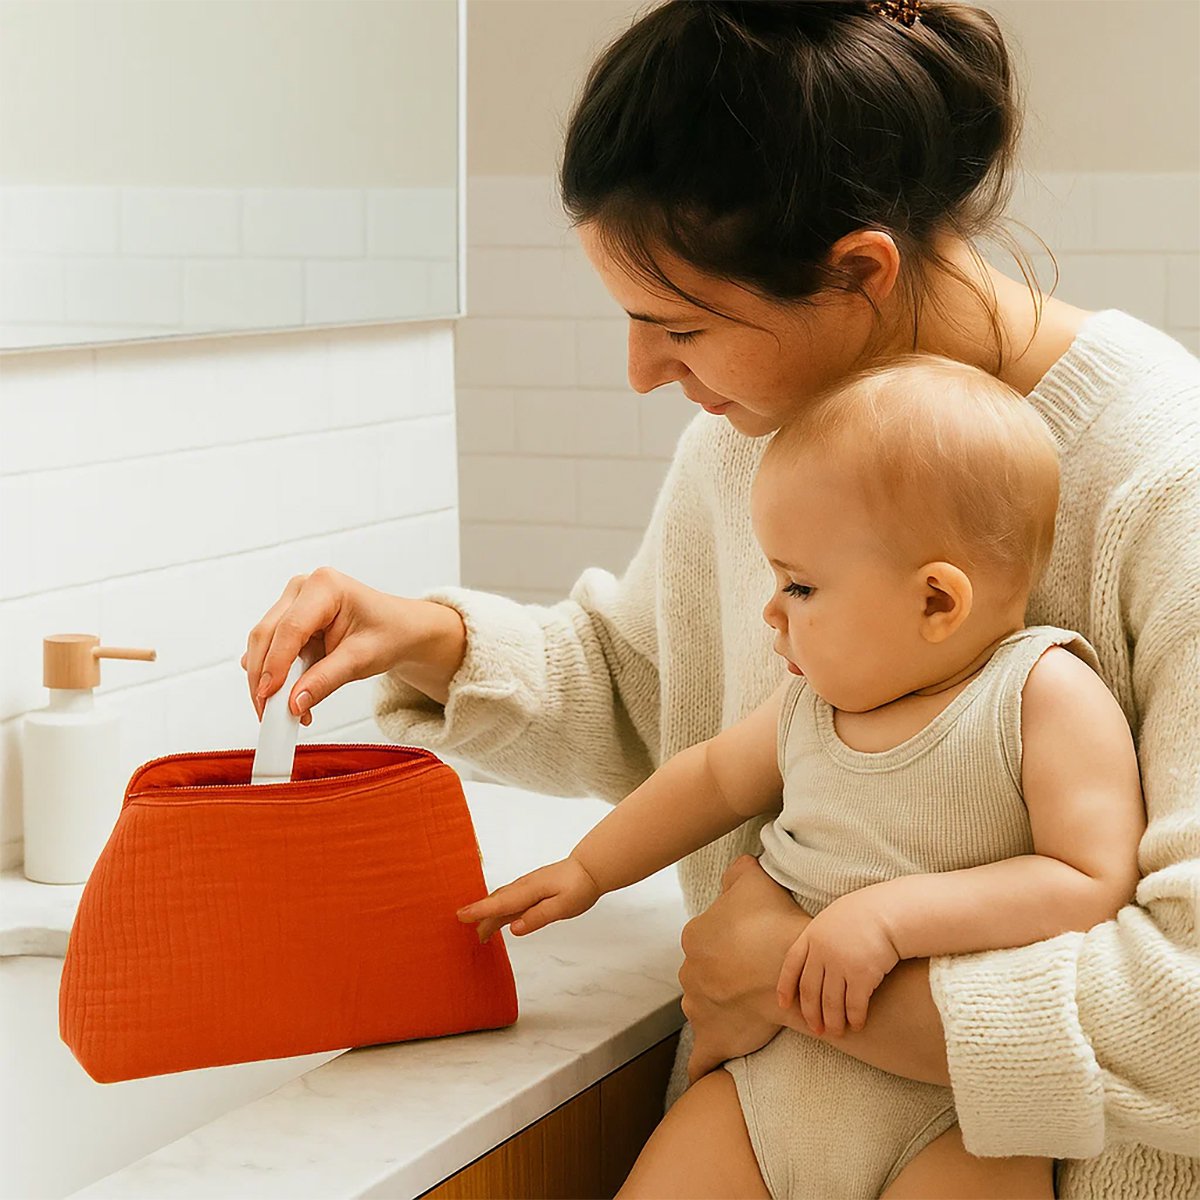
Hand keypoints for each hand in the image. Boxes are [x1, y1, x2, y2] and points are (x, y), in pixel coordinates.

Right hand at [242, 566, 426, 724]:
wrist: (400, 631)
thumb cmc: (388, 634)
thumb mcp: (362, 659)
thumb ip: (326, 680)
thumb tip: (294, 703)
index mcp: (325, 586)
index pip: (290, 629)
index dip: (276, 664)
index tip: (269, 696)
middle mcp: (303, 588)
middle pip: (267, 634)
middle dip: (263, 677)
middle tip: (268, 713)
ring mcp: (292, 602)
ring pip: (263, 644)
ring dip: (267, 680)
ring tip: (283, 710)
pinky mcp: (287, 620)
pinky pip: (270, 649)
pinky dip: (274, 675)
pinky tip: (286, 696)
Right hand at [456, 857, 601, 942]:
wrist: (590, 868)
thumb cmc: (579, 886)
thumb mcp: (563, 907)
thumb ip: (538, 917)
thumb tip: (514, 929)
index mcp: (529, 891)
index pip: (500, 904)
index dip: (479, 911)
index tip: (461, 916)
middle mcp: (524, 887)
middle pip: (497, 902)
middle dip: (479, 914)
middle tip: (462, 926)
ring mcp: (527, 886)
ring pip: (502, 900)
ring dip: (488, 911)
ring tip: (478, 928)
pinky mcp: (532, 887)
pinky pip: (510, 898)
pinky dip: (499, 906)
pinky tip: (499, 914)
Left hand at [678, 855, 811, 1082]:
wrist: (795, 969)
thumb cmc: (775, 921)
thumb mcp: (754, 878)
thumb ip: (737, 871)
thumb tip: (734, 871)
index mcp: (695, 937)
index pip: (707, 938)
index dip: (733, 941)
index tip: (754, 944)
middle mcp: (689, 972)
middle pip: (704, 973)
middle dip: (723, 975)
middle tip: (755, 976)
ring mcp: (698, 1007)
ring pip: (703, 1007)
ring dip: (719, 1009)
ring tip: (746, 1010)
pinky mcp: (713, 1038)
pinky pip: (701, 1059)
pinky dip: (700, 1068)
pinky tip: (700, 1080)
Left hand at [775, 889, 900, 1037]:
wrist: (891, 911)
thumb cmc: (866, 913)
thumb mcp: (834, 917)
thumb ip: (822, 937)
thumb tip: (816, 958)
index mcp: (812, 935)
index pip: (791, 965)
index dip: (785, 987)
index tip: (783, 1004)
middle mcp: (822, 951)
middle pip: (810, 990)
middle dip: (811, 1013)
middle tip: (815, 1029)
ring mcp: (841, 964)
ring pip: (831, 1003)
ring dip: (832, 1021)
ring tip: (835, 1032)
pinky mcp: (862, 976)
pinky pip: (854, 1005)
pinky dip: (854, 1018)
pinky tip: (857, 1025)